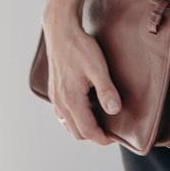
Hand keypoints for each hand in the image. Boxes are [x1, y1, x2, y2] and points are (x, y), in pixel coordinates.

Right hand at [41, 19, 122, 145]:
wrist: (61, 31)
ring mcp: (55, 97)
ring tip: (100, 121)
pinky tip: (86, 108)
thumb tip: (114, 110)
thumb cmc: (79, 47)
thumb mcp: (97, 67)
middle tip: (110, 131)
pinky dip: (75, 118)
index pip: (87, 131)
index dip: (102, 139)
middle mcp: (60, 102)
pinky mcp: (54, 90)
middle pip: (77, 132)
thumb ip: (106, 90)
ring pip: (68, 124)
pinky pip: (63, 114)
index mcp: (71, 100)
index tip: (115, 138)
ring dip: (83, 127)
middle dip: (94, 135)